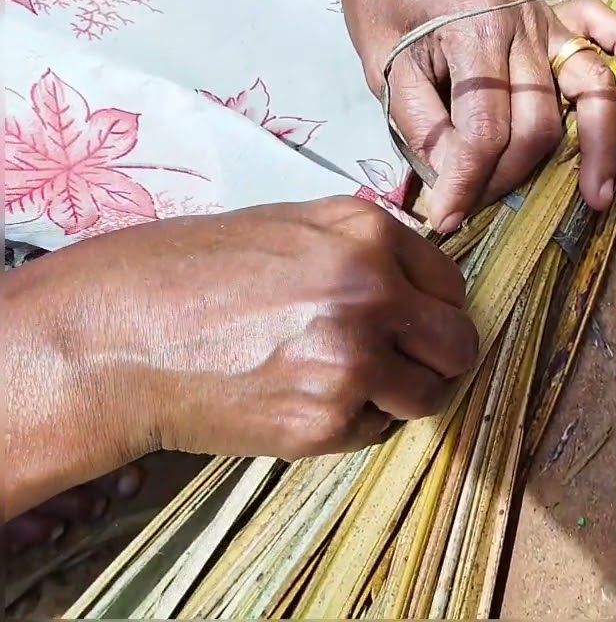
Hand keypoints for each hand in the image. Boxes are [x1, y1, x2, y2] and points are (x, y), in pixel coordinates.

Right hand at [1, 197, 477, 516]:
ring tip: (346, 380)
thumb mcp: (290, 226)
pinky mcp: (326, 420)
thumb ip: (365, 247)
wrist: (118, 337)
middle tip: (406, 361)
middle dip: (438, 355)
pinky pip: (376, 430)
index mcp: (367, 236)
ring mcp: (352, 361)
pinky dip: (354, 422)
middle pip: (458, 343)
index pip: (452, 284)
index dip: (436, 306)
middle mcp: (371, 294)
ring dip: (400, 394)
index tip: (419, 320)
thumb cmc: (191, 274)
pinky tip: (303, 397)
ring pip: (428, 395)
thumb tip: (422, 281)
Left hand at [304, 0, 615, 232]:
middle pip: (537, 124)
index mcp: (473, 34)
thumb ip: (424, 127)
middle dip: (511, 178)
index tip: (449, 218)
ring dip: (598, 148)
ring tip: (598, 197)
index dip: (469, 183)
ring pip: (586, 92)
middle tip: (479, 205)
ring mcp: (544, 20)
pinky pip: (605, 28)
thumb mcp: (385, 71)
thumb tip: (458, 184)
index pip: (485, 130)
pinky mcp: (554, 16)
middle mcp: (521, 26)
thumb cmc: (383, 4)